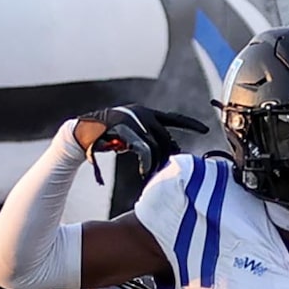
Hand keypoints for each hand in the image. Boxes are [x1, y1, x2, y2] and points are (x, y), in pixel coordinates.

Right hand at [72, 105, 208, 180]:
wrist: (82, 133)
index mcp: (146, 113)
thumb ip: (148, 139)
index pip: (174, 118)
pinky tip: (143, 172)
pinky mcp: (125, 129)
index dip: (190, 124)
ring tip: (150, 175)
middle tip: (166, 171)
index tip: (206, 129)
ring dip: (155, 164)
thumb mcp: (131, 136)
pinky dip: (146, 162)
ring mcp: (134, 120)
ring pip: (156, 146)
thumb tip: (166, 151)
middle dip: (168, 156)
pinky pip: (144, 149)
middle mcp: (143, 113)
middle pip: (166, 138)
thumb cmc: (106, 137)